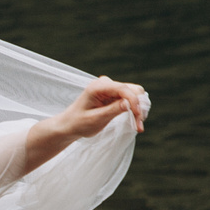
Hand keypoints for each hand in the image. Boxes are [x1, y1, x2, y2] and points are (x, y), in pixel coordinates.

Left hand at [22, 76, 149, 171]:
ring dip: (138, 109)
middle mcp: (106, 83)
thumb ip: (113, 110)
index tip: (138, 117)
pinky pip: (130, 99)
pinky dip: (134, 110)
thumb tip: (130, 103)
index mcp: (98, 87)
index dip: (134, 102)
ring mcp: (110, 88)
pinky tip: (134, 121)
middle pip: (133, 89)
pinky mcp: (114, 94)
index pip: (123, 89)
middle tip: (139, 125)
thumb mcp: (95, 119)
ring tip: (137, 125)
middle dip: (138, 106)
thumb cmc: (79, 123)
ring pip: (134, 94)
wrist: (70, 125)